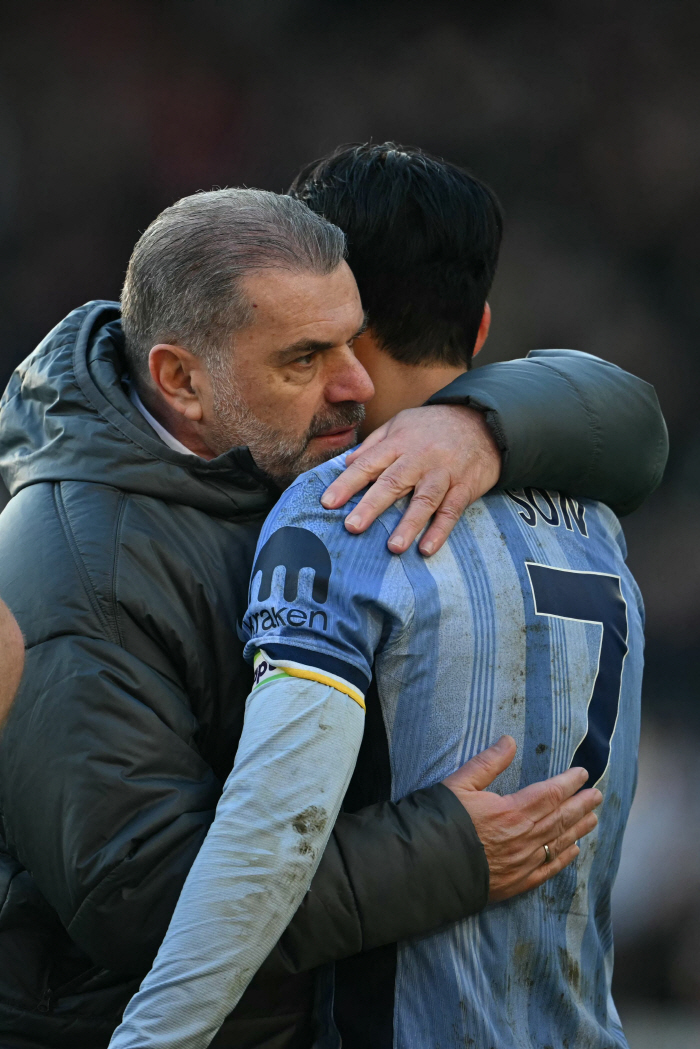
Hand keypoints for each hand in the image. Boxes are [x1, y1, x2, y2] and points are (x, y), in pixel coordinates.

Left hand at [320, 405, 500, 555]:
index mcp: (399, 443)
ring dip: (408, 524)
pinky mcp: (464, 487)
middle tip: (352, 527)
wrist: (484, 421)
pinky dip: (440, 531)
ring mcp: (444, 473)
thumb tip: (346, 463)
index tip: (327, 502)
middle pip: (393, 483)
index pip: (368, 463)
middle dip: (371, 506)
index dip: (346, 483)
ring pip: (424, 499)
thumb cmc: (434, 426)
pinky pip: (452, 511)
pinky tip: (426, 549)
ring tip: (392, 547)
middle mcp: (419, 458)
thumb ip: (374, 444)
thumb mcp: (401, 423)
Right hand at [443, 736, 601, 901]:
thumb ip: (488, 763)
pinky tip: (574, 850)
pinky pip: (548, 869)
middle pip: (561, 818)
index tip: (582, 774)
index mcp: (513, 811)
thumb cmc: (442, 821)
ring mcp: (523, 862)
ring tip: (593, 818)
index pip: (550, 793)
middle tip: (597, 794)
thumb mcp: (460, 784)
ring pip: (560, 842)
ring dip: (579, 828)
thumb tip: (509, 741)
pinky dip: (564, 859)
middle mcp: (525, 838)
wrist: (428, 866)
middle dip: (581, 804)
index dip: (568, 782)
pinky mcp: (517, 883)